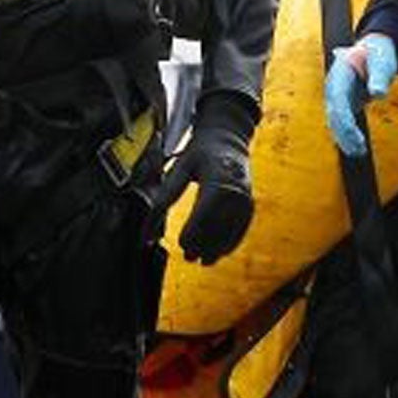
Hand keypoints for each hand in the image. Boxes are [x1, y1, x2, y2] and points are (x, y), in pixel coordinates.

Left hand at [154, 94, 258, 264]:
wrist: (228, 138)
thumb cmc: (199, 153)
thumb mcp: (179, 169)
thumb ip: (164, 198)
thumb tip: (148, 228)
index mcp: (217, 180)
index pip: (205, 214)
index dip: (193, 233)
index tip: (180, 244)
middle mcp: (235, 192)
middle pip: (219, 227)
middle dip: (203, 244)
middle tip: (187, 255)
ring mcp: (245, 200)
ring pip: (230, 233)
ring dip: (216, 249)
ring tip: (200, 259)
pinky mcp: (250, 206)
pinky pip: (240, 231)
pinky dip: (228, 244)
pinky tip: (217, 253)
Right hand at [323, 32, 396, 157]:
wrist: (374, 51)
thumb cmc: (378, 55)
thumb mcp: (382, 62)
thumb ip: (379, 77)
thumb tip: (378, 93)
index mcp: (340, 74)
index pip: (337, 99)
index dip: (343, 118)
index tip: (353, 132)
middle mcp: (334, 87)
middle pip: (334, 114)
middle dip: (344, 132)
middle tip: (358, 147)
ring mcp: (337, 97)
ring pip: (335, 122)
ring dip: (345, 138)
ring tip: (358, 152)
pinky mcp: (343, 105)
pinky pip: (341, 123)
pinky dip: (347, 136)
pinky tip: (356, 149)